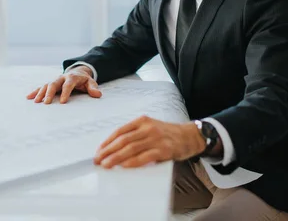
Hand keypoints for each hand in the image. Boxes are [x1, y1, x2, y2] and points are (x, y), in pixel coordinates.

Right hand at [26, 66, 100, 103]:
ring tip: (36, 102)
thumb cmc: (84, 81)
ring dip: (40, 93)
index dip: (65, 93)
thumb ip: (93, 88)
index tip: (62, 102)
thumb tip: (98, 95)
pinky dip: (35, 91)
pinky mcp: (50, 83)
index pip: (68, 85)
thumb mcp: (91, 83)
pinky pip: (41, 87)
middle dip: (49, 93)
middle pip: (54, 84)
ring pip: (46, 85)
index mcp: (72, 77)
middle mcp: (61, 78)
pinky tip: (29, 97)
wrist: (77, 72)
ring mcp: (55, 80)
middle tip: (46, 103)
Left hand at [94, 116, 208, 168]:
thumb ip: (136, 134)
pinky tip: (124, 166)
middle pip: (123, 140)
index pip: (120, 131)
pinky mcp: (164, 149)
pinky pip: (145, 157)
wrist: (190, 136)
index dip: (107, 142)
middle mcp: (148, 128)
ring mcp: (156, 138)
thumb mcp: (150, 127)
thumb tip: (115, 148)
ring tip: (106, 165)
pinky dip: (133, 162)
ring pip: (131, 148)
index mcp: (142, 121)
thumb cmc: (167, 134)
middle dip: (108, 151)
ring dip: (116, 158)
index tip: (99, 151)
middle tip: (98, 160)